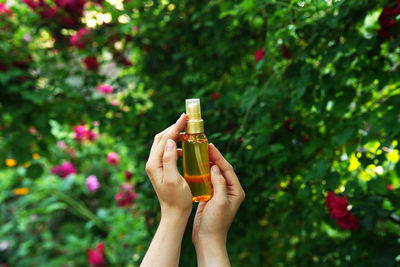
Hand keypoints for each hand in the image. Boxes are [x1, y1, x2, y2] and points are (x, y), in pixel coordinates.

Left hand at [141, 114, 192, 266]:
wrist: (174, 214)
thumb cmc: (177, 199)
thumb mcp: (173, 179)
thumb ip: (169, 159)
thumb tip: (168, 141)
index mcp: (154, 163)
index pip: (164, 138)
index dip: (175, 126)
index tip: (186, 117)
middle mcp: (152, 163)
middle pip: (161, 138)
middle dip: (174, 127)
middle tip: (187, 120)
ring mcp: (156, 166)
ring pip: (164, 143)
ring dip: (175, 135)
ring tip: (188, 132)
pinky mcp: (162, 169)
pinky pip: (167, 151)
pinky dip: (176, 145)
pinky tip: (185, 148)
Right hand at [192, 143, 244, 246]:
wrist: (208, 239)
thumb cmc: (216, 223)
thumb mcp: (220, 202)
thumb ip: (219, 184)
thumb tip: (215, 167)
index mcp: (236, 191)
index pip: (227, 169)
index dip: (219, 157)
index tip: (210, 146)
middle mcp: (230, 190)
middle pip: (221, 169)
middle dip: (213, 157)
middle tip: (203, 146)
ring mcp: (220, 193)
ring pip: (213, 173)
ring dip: (206, 163)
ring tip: (198, 152)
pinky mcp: (211, 196)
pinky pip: (207, 180)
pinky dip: (201, 172)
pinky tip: (194, 166)